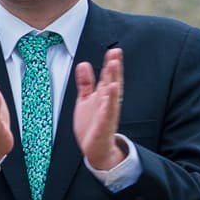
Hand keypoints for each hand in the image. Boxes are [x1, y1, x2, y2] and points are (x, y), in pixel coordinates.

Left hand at [73, 45, 124, 170]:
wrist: (95, 149)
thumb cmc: (92, 125)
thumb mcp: (86, 99)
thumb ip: (86, 83)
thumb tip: (84, 64)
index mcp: (103, 96)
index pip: (108, 77)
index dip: (110, 64)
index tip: (113, 51)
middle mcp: (107, 102)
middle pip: (112, 81)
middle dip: (114, 67)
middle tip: (115, 53)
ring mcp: (107, 112)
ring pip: (112, 93)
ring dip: (114, 78)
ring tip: (114, 65)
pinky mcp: (105, 123)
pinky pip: (109, 109)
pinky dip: (111, 99)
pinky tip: (112, 88)